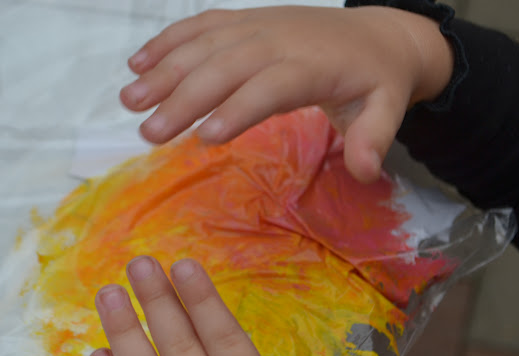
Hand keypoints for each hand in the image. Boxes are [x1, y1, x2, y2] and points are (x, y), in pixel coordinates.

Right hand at [121, 6, 452, 182]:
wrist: (378, 35)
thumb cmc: (377, 80)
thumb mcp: (388, 108)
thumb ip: (375, 137)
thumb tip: (366, 171)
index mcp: (312, 65)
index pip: (270, 86)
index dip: (238, 109)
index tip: (204, 138)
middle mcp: (278, 39)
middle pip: (225, 66)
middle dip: (184, 98)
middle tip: (148, 133)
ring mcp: (258, 25)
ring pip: (204, 45)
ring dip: (164, 71)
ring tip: (130, 102)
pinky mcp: (245, 20)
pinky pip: (201, 26)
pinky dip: (168, 42)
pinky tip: (138, 64)